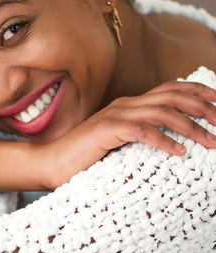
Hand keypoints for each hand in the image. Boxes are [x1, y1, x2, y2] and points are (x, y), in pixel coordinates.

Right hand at [41, 81, 215, 189]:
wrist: (52, 162)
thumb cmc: (86, 157)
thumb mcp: (120, 143)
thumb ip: (141, 136)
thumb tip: (172, 143)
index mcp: (130, 105)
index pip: (169, 89)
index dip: (196, 90)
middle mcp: (126, 105)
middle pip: (172, 97)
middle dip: (202, 107)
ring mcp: (115, 116)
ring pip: (162, 113)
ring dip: (190, 126)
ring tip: (209, 141)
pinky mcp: (107, 130)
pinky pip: (142, 131)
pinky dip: (164, 140)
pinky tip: (179, 153)